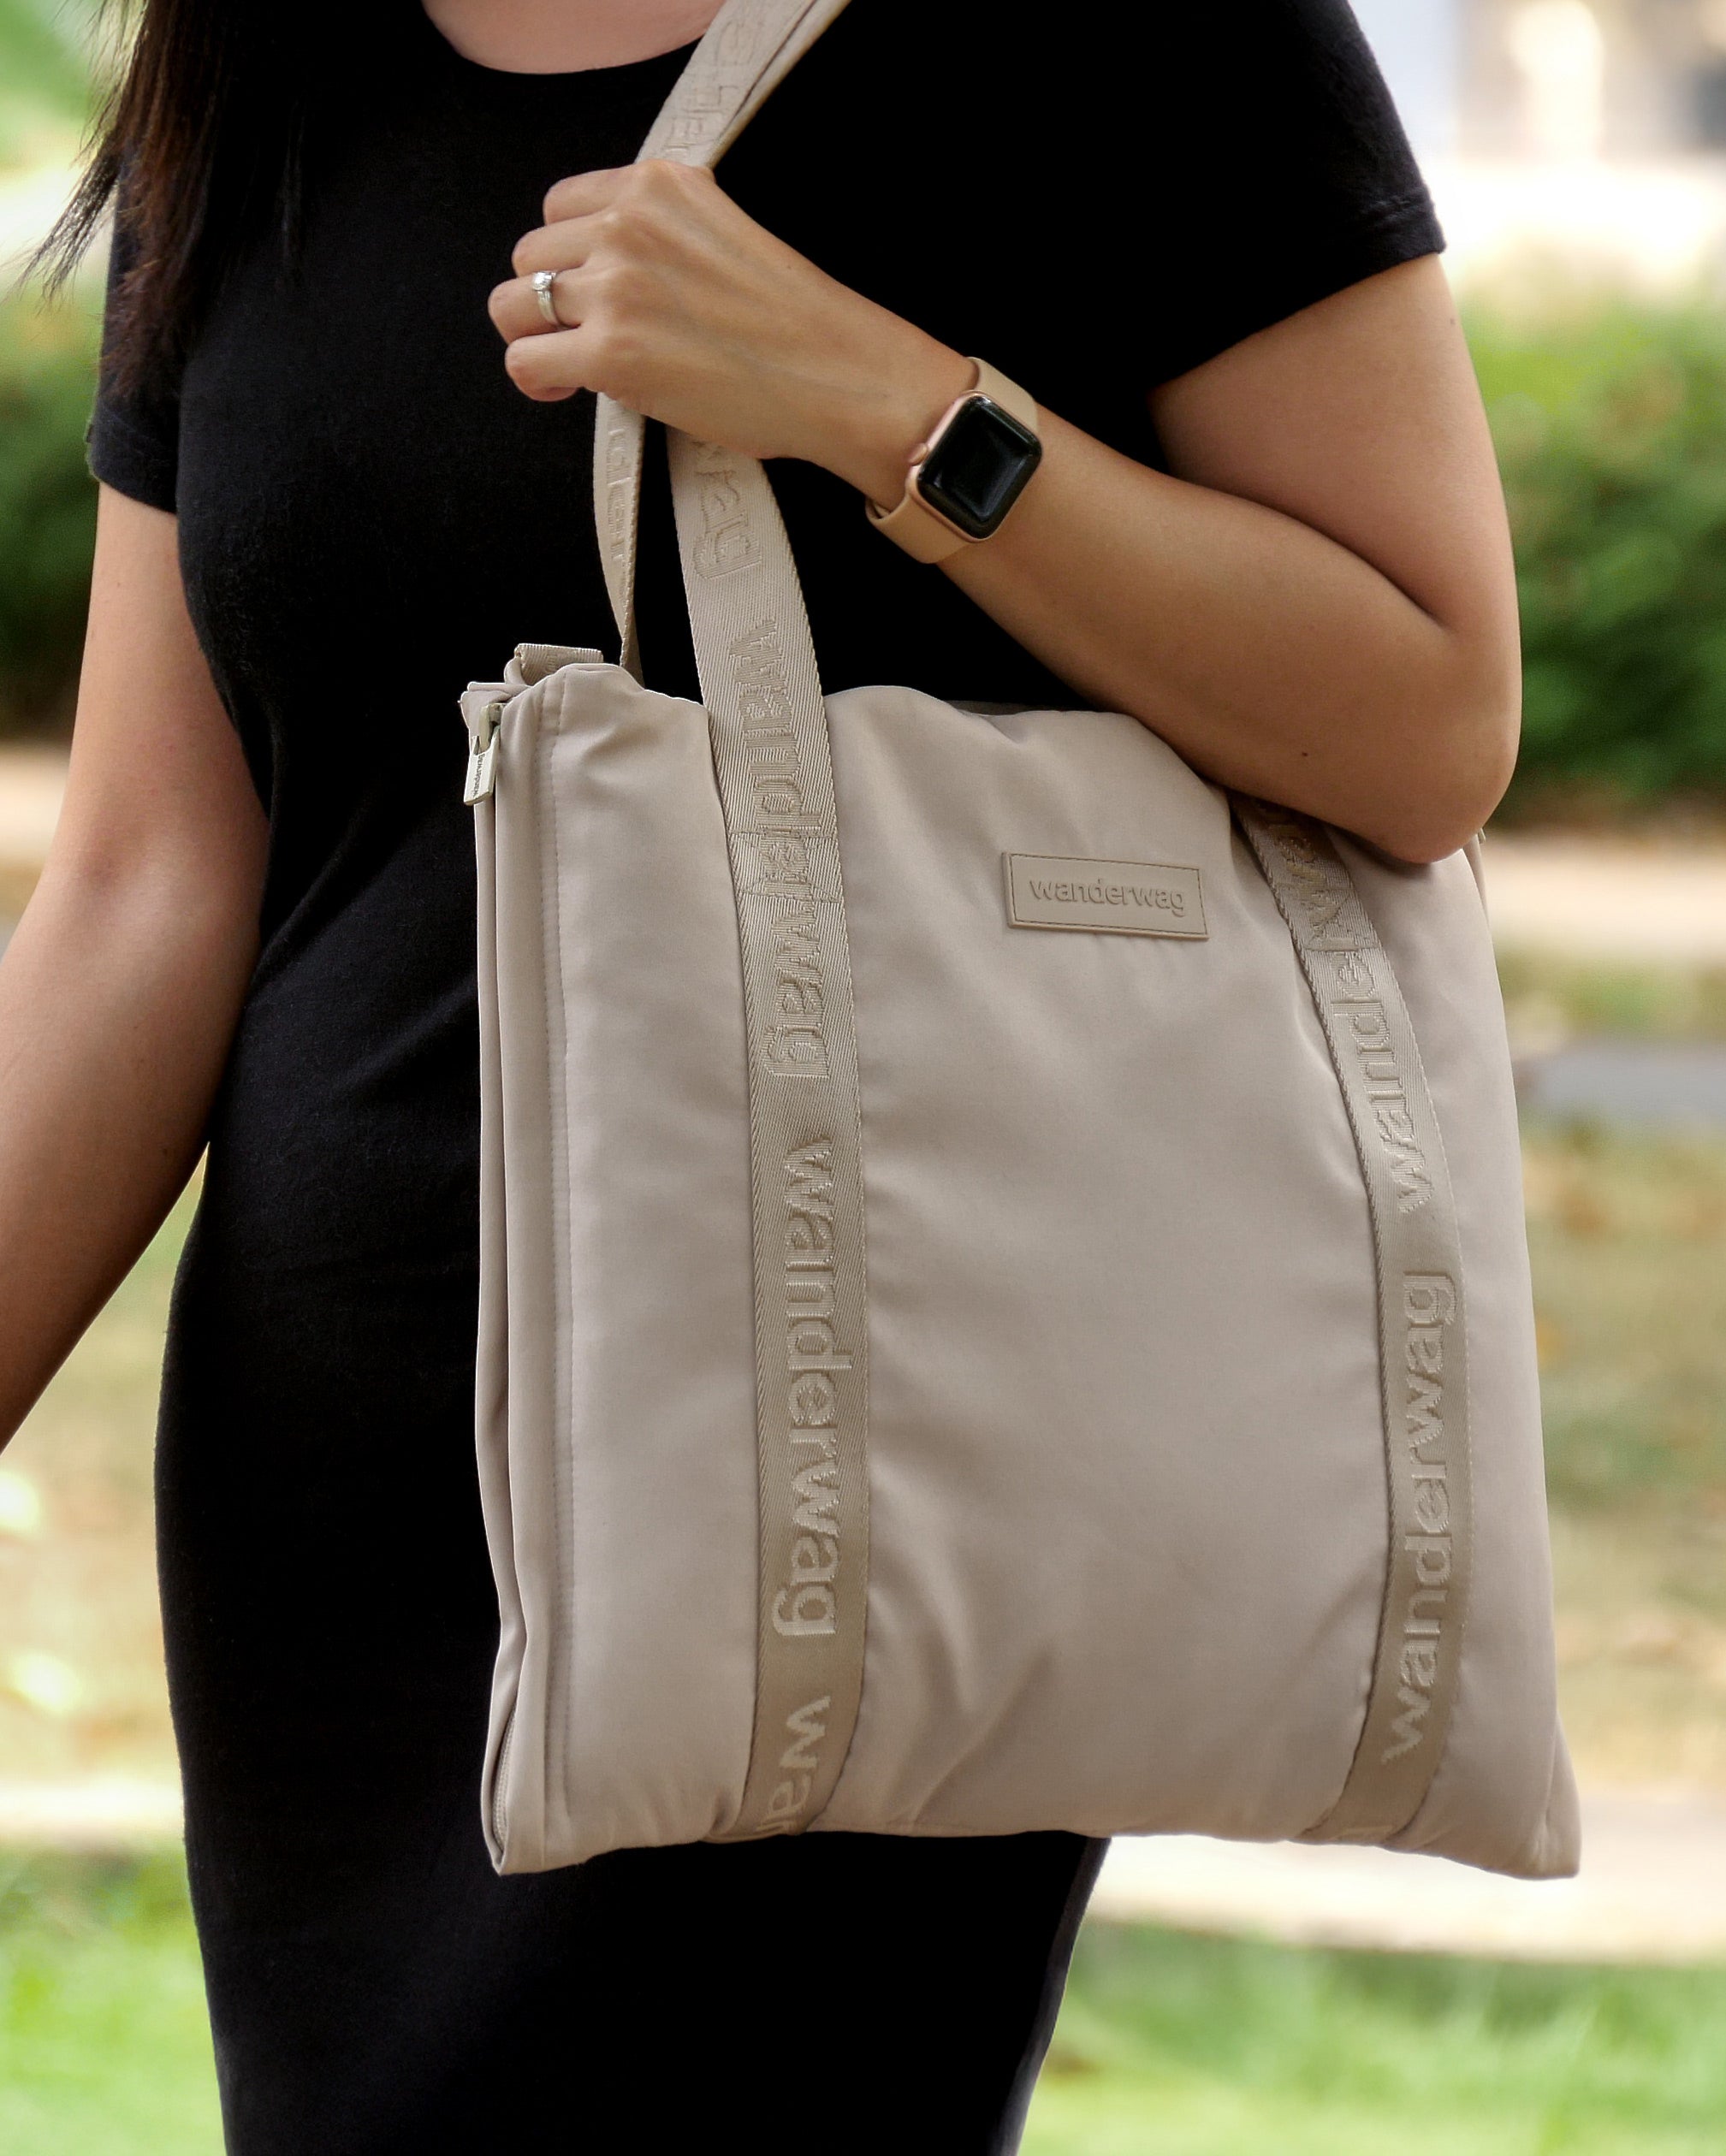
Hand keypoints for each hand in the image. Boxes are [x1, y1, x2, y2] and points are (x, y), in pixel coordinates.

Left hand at [489, 160, 971, 504]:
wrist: (835, 372)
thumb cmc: (794, 321)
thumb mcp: (724, 230)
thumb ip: (664, 228)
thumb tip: (612, 264)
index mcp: (656, 185)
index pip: (560, 206)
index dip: (567, 256)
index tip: (591, 291)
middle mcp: (628, 224)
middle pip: (529, 254)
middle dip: (549, 299)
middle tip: (585, 336)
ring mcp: (615, 287)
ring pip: (513, 305)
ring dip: (535, 337)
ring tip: (573, 365)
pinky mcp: (610, 352)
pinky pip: (525, 360)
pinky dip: (538, 379)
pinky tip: (568, 390)